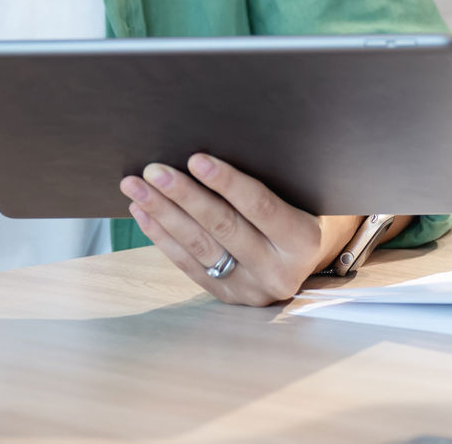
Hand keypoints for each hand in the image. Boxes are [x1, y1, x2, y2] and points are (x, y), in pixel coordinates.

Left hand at [121, 154, 362, 305]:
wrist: (314, 257)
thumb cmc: (306, 209)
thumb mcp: (302, 195)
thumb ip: (269, 182)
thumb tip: (209, 156)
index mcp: (303, 240)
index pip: (260, 206)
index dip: (226, 182)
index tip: (195, 158)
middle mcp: (278, 270)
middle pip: (223, 226)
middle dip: (183, 195)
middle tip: (153, 171)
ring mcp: (251, 288)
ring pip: (200, 246)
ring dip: (164, 214)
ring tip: (138, 188)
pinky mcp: (228, 295)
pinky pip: (189, 264)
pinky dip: (164, 237)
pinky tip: (144, 214)